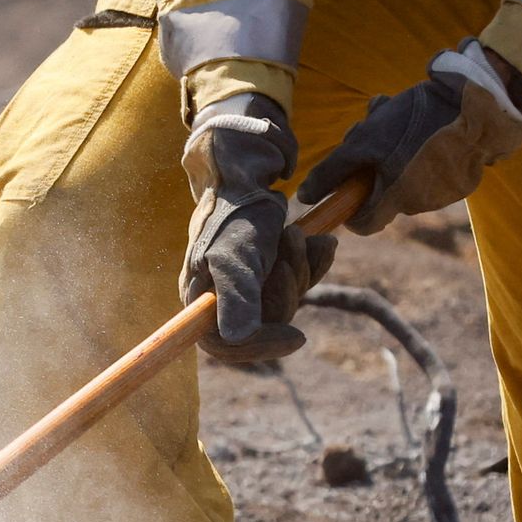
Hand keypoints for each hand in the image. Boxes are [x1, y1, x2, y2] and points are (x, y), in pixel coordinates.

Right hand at [180, 92, 331, 361]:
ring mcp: (247, 285)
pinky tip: (320, 244)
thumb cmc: (236, 213)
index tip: (299, 335)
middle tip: (288, 249)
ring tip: (295, 234)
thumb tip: (234, 337)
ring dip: (301, 269)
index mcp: (201, 297)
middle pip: (264, 323)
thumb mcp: (235, 255)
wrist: (248, 175)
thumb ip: (236, 297)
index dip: (260, 346)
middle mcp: (220, 296)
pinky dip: (313, 263)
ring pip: (285, 302)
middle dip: (287, 287)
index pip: (224, 344)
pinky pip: (299, 284)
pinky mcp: (268, 272)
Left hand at [302, 39, 521, 232]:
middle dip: (367, 161)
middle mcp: (423, 202)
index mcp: (399, 199)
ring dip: (388, 145)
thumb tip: (305, 198)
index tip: (341, 185)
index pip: (364, 223)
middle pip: (381, 190)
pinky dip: (414, 143)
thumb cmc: (416, 122)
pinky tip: (413, 112)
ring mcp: (445, 190)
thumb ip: (333, 172)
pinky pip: (427, 164)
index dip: (347, 207)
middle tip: (367, 126)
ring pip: (402, 172)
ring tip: (391, 110)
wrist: (478, 103)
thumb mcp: (365, 141)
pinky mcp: (461, 173)